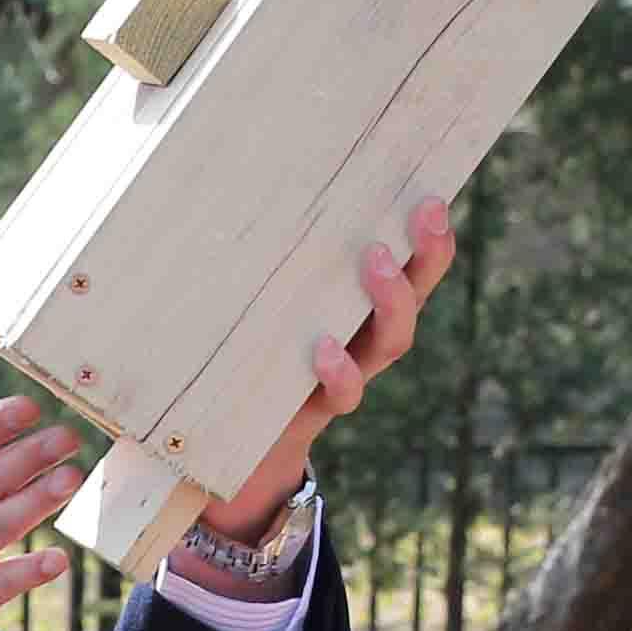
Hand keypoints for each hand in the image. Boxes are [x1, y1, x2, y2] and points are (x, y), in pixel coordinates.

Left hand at [200, 199, 455, 544]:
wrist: (227, 449)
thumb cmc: (234, 356)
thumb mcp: (242, 303)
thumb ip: (240, 259)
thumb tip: (198, 181)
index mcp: (353, 302)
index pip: (404, 261)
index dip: (427, 231)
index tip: (433, 189)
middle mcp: (363, 335)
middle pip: (414, 292)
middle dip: (428, 252)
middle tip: (425, 211)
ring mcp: (347, 372)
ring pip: (391, 340)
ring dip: (391, 300)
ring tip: (375, 259)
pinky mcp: (318, 409)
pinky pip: (343, 393)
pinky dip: (338, 372)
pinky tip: (323, 349)